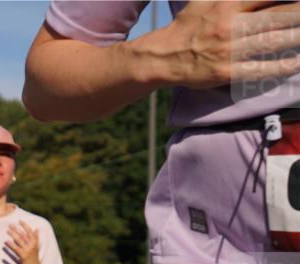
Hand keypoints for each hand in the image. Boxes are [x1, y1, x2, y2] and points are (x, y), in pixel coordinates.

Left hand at [6, 221, 41, 263]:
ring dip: (13, 234)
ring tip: (7, 231)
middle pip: (23, 234)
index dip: (25, 225)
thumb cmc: (34, 256)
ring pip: (19, 240)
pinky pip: (16, 249)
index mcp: (35, 242)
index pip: (30, 231)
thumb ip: (36, 237)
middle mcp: (32, 244)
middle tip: (10, 225)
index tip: (19, 220)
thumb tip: (36, 229)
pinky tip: (6, 242)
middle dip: (16, 228)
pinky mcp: (23, 255)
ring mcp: (27, 250)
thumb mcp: (36, 246)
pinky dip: (11, 245)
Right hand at [154, 1, 299, 88]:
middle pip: (275, 18)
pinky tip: (296, 64)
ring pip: (271, 41)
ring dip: (296, 37)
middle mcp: (230, 26)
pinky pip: (259, 69)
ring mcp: (229, 50)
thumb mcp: (204, 0)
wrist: (161, 57)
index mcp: (227, 5)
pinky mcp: (226, 72)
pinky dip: (281, 67)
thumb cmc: (186, 26)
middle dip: (298, 15)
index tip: (299, 1)